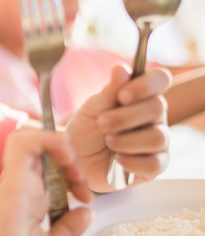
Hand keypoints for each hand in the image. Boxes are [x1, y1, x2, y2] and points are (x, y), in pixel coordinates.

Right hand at [0, 128, 92, 235]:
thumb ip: (67, 229)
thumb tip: (86, 213)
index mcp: (30, 196)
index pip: (49, 166)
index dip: (74, 173)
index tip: (86, 198)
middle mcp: (22, 183)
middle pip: (43, 148)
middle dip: (69, 155)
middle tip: (81, 180)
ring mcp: (16, 178)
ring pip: (29, 137)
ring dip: (55, 141)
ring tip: (70, 159)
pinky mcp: (12, 178)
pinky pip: (22, 143)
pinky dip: (45, 138)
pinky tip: (63, 152)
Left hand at [66, 64, 170, 191]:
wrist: (74, 161)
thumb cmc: (84, 131)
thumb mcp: (92, 109)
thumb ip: (109, 92)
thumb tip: (121, 69)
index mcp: (140, 96)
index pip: (159, 79)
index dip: (145, 85)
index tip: (122, 96)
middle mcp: (154, 117)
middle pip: (157, 108)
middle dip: (125, 116)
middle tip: (102, 123)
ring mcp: (157, 142)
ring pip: (158, 137)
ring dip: (127, 140)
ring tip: (108, 141)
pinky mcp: (153, 166)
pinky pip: (154, 164)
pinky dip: (132, 161)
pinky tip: (117, 159)